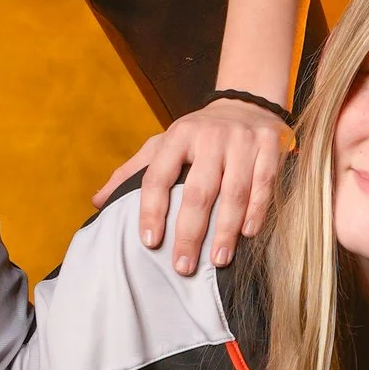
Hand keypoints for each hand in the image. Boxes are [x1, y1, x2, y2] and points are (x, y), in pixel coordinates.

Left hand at [94, 98, 290, 278]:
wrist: (245, 103)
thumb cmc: (198, 135)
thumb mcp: (164, 145)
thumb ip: (132, 171)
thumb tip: (98, 201)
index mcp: (178, 136)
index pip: (158, 177)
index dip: (151, 211)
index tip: (148, 241)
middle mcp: (210, 136)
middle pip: (198, 191)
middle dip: (189, 233)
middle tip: (183, 266)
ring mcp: (242, 141)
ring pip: (234, 192)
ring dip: (225, 230)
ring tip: (217, 260)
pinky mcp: (270, 146)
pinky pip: (264, 184)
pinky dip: (257, 211)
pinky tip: (248, 235)